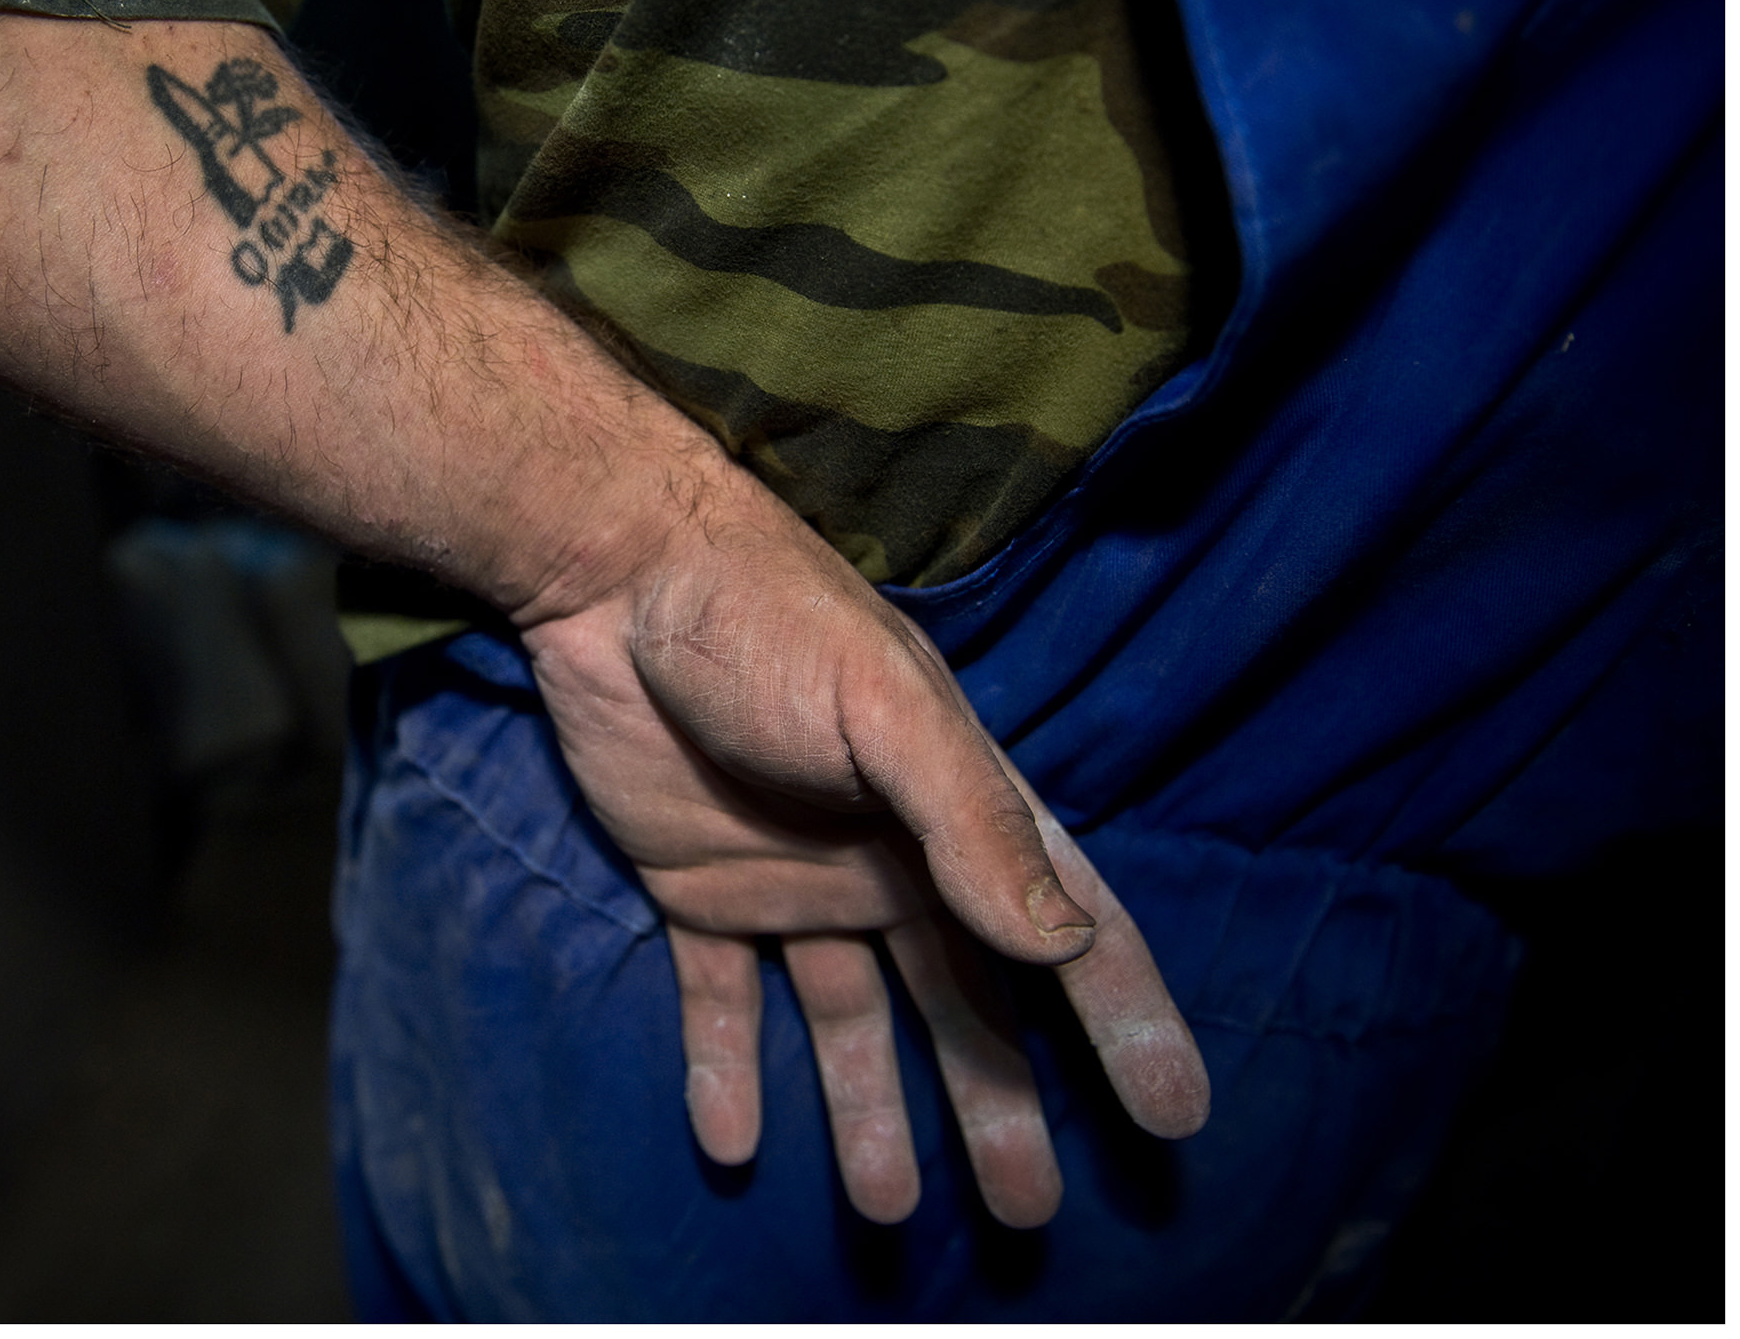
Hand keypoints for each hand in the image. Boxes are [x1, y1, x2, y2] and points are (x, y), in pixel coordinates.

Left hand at [518, 472, 1208, 1224]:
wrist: (612, 576)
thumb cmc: (767, 621)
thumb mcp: (886, 710)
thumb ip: (971, 822)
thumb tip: (1063, 944)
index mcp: (954, 814)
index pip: (1066, 931)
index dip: (1124, 1018)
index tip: (1177, 1115)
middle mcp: (887, 860)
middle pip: (961, 1004)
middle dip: (998, 1103)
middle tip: (1028, 1216)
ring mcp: (791, 881)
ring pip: (848, 1023)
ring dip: (868, 1112)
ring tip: (884, 1208)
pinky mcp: (695, 889)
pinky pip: (722, 1000)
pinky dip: (727, 1071)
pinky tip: (731, 1146)